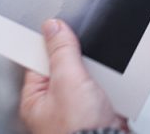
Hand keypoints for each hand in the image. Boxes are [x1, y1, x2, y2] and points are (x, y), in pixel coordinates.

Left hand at [20, 19, 128, 133]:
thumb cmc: (80, 131)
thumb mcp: (68, 80)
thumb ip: (61, 50)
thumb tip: (53, 27)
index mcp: (35, 100)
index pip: (38, 60)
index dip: (49, 43)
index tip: (59, 26)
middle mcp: (54, 106)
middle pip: (65, 65)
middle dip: (79, 59)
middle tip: (86, 56)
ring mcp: (77, 110)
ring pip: (87, 76)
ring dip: (98, 73)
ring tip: (101, 78)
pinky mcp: (98, 113)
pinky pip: (104, 89)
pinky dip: (111, 85)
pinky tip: (113, 87)